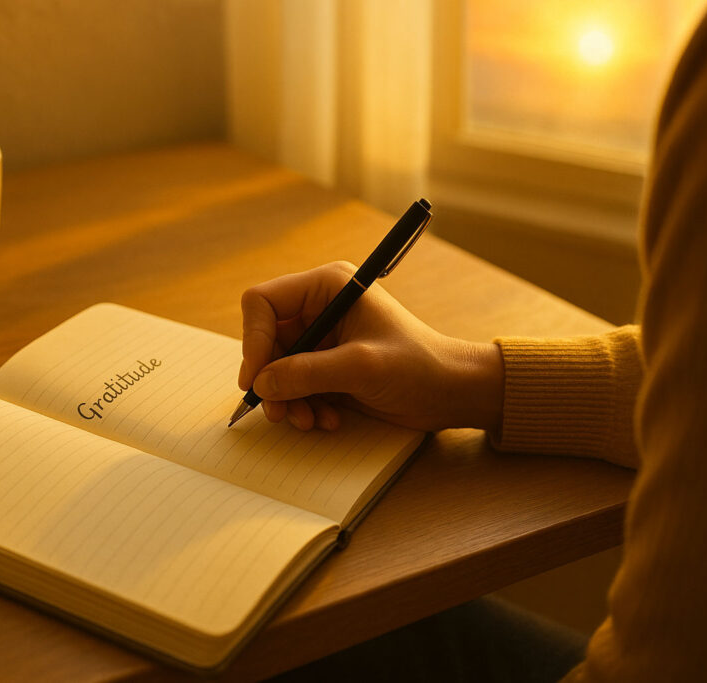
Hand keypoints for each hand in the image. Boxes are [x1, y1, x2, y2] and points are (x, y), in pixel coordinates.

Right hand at [239, 261, 503, 431]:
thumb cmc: (419, 367)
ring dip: (288, 398)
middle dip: (271, 378)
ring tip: (308, 420)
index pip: (263, 303)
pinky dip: (303, 405)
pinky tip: (327, 418)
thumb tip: (261, 383)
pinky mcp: (328, 365)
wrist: (453, 393)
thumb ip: (306, 373)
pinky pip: (295, 385)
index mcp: (328, 287)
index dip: (253, 340)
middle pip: (266, 340)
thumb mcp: (360, 367)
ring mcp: (323, 338)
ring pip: (277, 367)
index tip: (256, 379)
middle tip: (279, 411)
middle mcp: (320, 307)